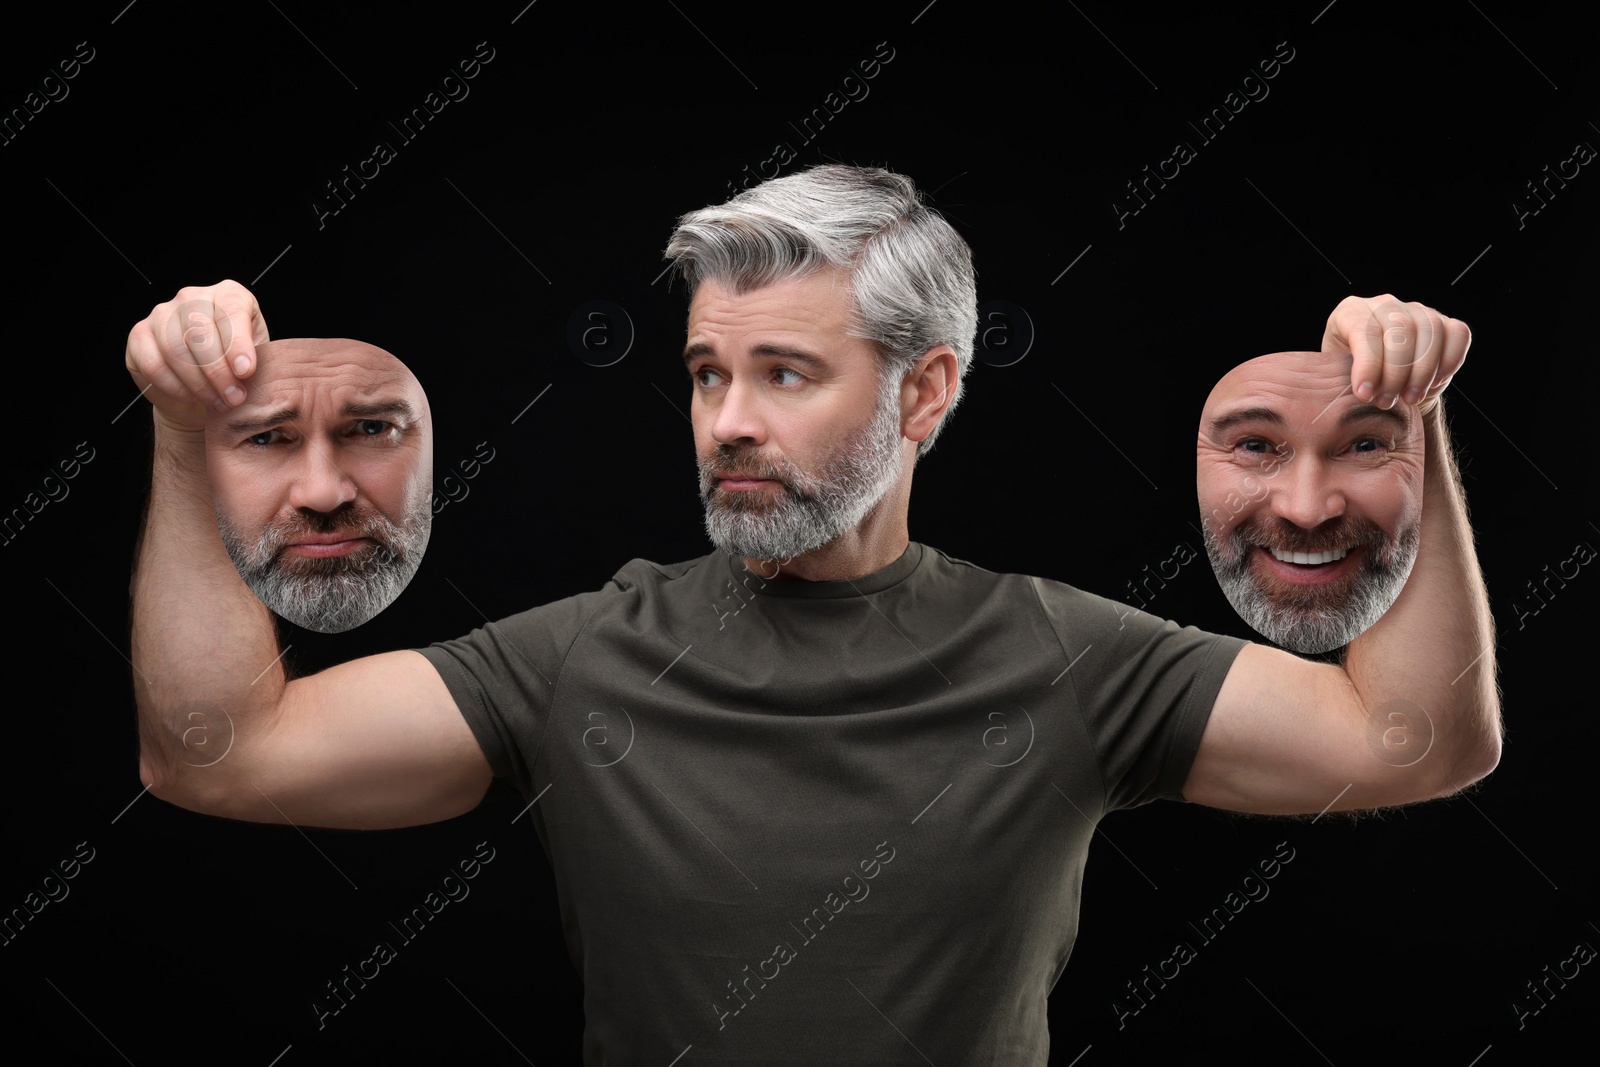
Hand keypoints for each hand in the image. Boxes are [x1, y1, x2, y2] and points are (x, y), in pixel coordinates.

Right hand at [125, 281, 269, 432]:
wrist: (203, 391)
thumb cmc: (235, 369)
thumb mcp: (257, 359)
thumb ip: (256, 360)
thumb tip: (246, 371)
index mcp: (228, 293)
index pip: (231, 310)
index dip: (238, 344)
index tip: (246, 372)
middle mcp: (191, 297)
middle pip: (200, 332)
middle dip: (219, 372)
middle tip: (234, 398)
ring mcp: (161, 314)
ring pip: (175, 349)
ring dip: (199, 383)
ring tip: (217, 403)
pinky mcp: (139, 335)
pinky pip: (154, 364)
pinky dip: (175, 387)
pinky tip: (192, 398)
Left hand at [1321, 294, 1469, 412]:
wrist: (1381, 383)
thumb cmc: (1354, 379)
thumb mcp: (1338, 377)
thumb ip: (1345, 378)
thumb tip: (1362, 393)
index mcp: (1351, 312)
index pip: (1364, 331)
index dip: (1368, 365)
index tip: (1365, 396)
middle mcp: (1385, 304)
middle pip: (1400, 330)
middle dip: (1395, 373)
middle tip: (1386, 402)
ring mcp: (1417, 310)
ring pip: (1430, 331)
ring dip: (1422, 371)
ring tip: (1409, 399)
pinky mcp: (1444, 322)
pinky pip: (1457, 333)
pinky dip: (1450, 361)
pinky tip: (1434, 383)